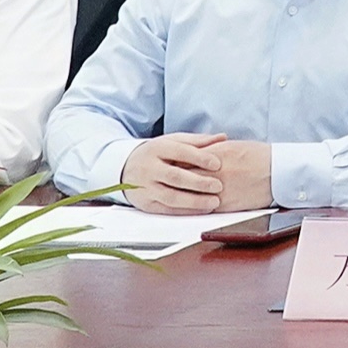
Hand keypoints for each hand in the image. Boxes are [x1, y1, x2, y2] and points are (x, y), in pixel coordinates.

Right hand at [122, 134, 276, 214]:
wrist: (124, 167)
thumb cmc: (157, 153)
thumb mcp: (172, 141)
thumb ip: (197, 141)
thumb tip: (223, 137)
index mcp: (157, 149)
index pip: (180, 152)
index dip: (199, 158)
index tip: (218, 163)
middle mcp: (149, 168)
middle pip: (175, 176)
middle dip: (198, 182)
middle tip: (218, 186)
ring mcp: (145, 187)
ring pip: (170, 196)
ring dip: (194, 201)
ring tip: (214, 202)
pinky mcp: (145, 203)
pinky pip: (166, 209)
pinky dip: (186, 211)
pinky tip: (202, 210)